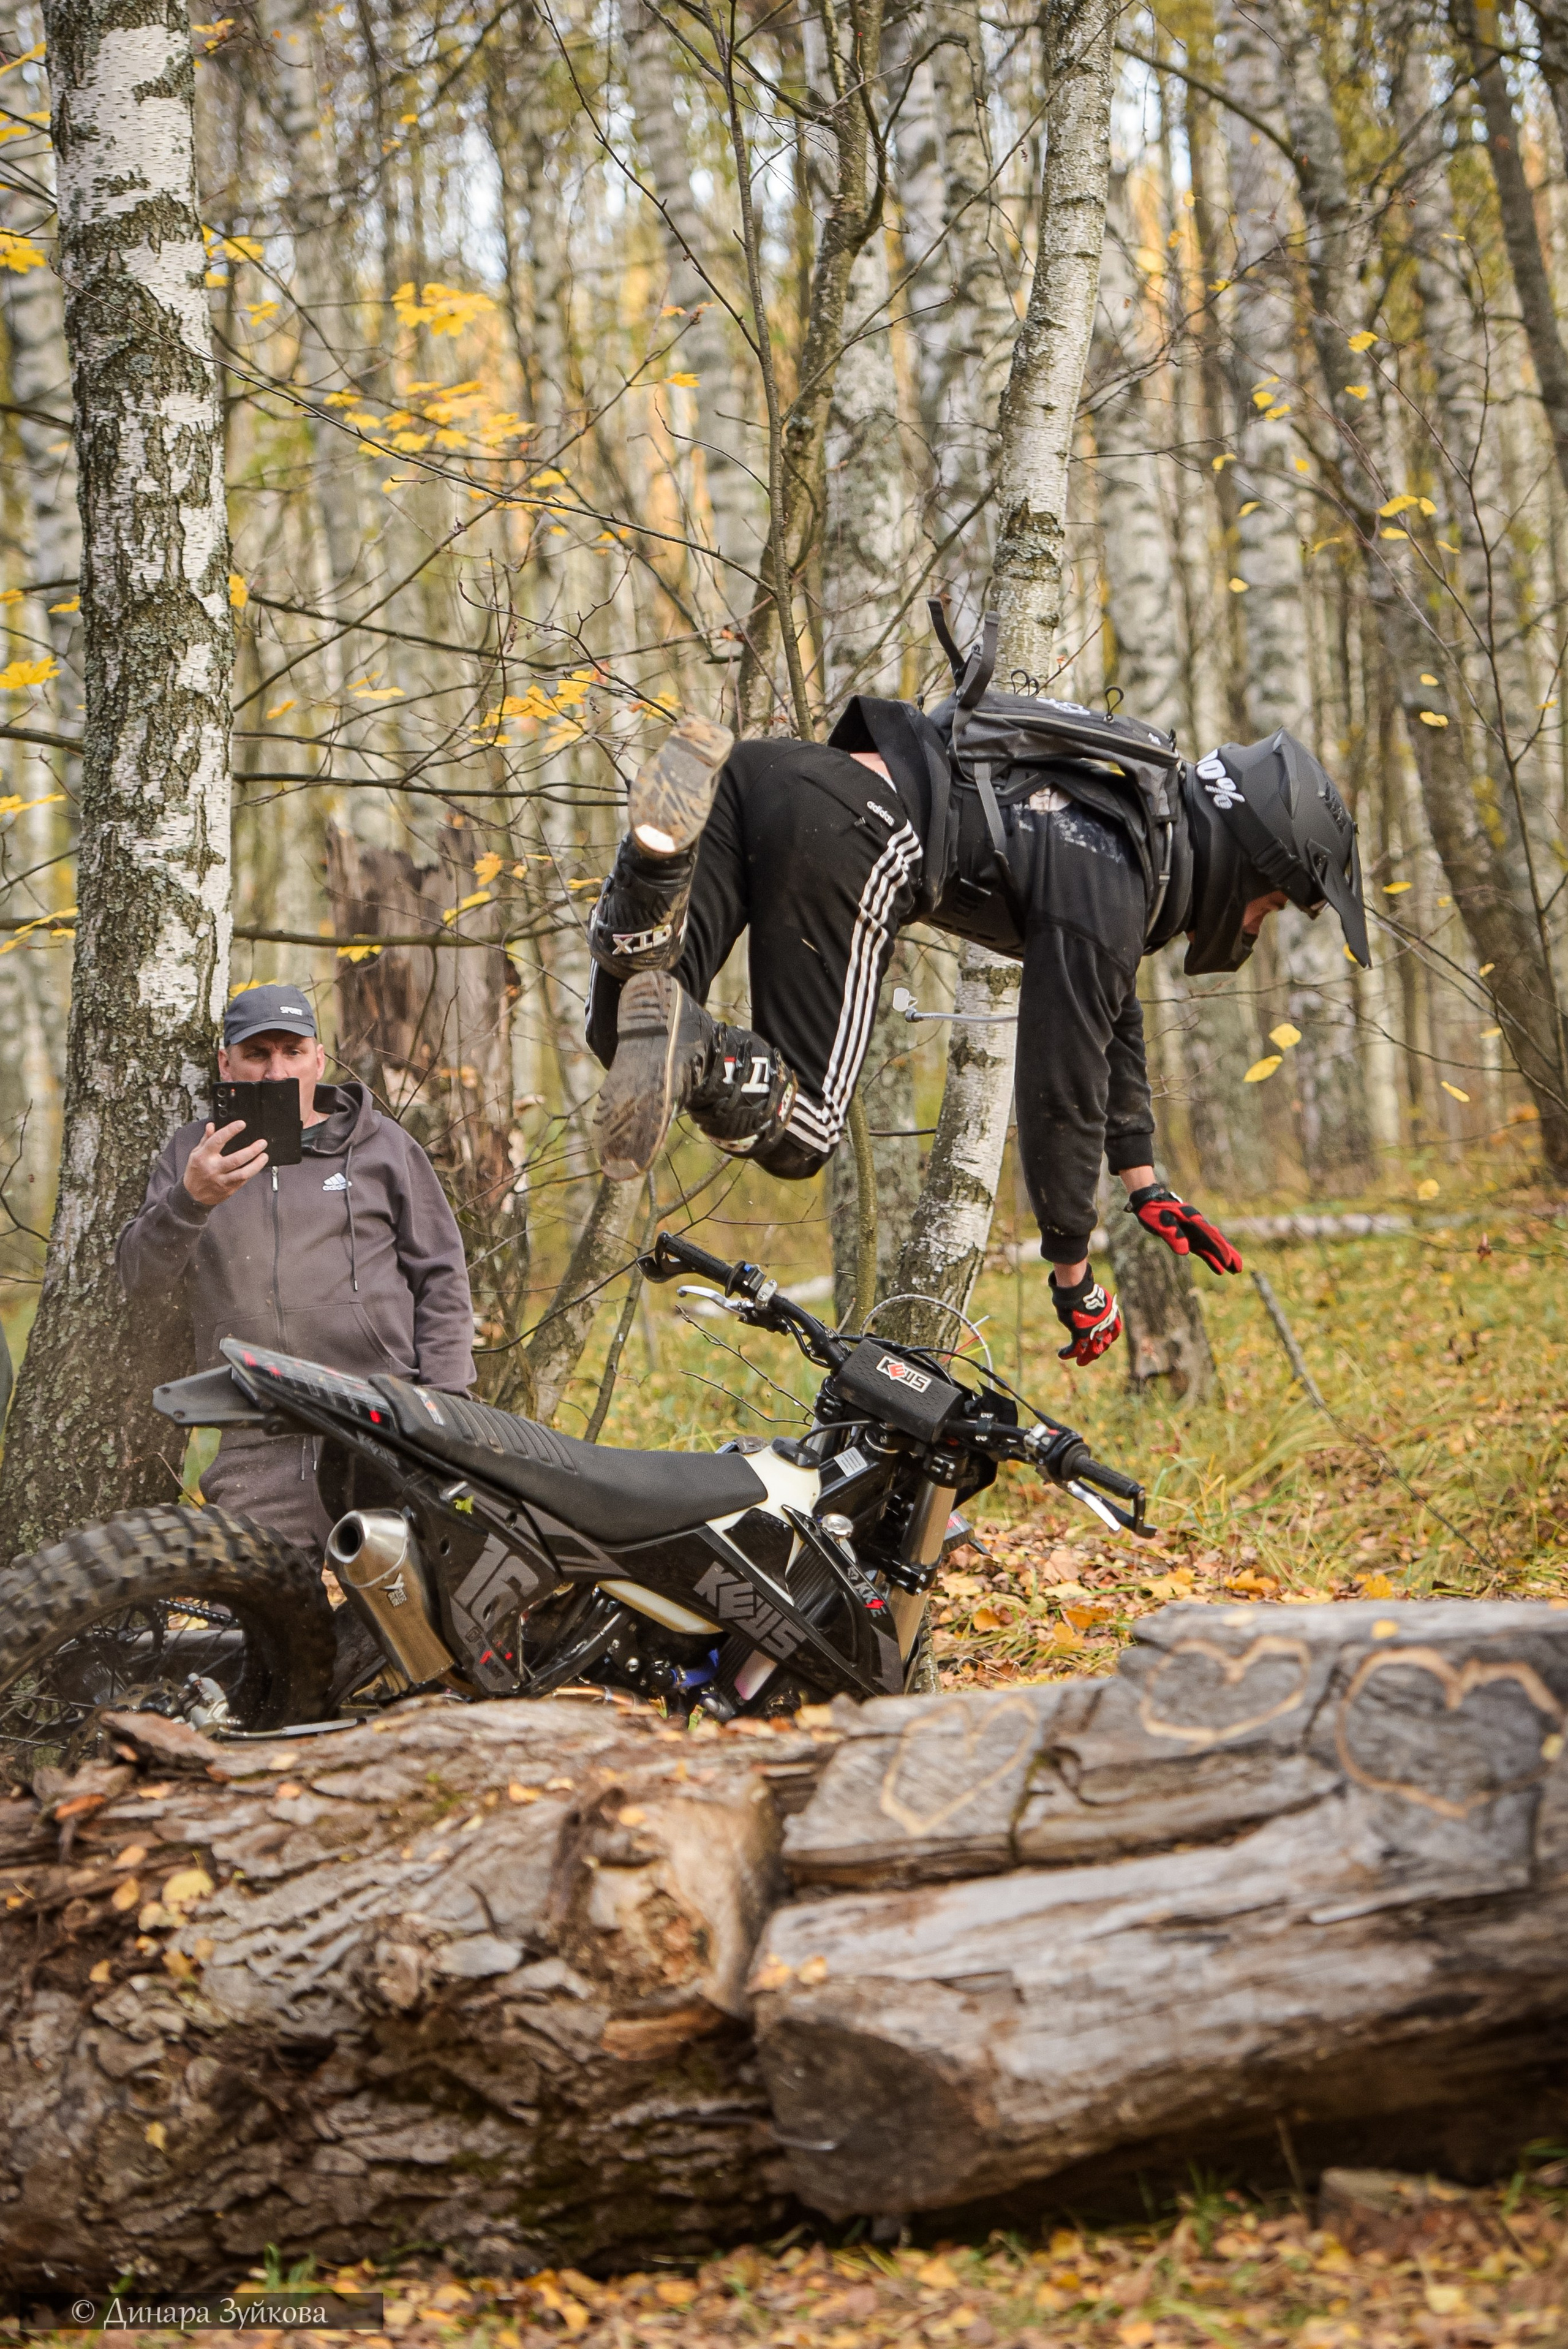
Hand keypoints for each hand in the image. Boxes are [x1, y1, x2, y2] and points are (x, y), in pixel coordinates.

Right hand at [184, 1121, 267, 1207]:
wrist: (194, 1196)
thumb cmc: (195, 1173)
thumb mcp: (196, 1153)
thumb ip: (206, 1139)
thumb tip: (211, 1126)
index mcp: (203, 1156)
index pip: (218, 1140)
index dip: (230, 1131)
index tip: (241, 1124)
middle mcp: (213, 1168)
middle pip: (236, 1159)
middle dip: (251, 1150)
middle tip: (262, 1143)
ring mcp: (222, 1180)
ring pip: (243, 1173)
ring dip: (256, 1164)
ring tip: (264, 1156)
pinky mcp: (229, 1189)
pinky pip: (243, 1180)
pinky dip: (252, 1172)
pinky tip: (257, 1165)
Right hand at [1051, 1270, 1121, 1365]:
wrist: (1078, 1289)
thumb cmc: (1083, 1289)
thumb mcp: (1093, 1297)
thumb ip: (1094, 1307)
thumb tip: (1086, 1307)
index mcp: (1111, 1315)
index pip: (1115, 1332)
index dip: (1110, 1338)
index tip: (1105, 1341)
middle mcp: (1105, 1325)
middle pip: (1104, 1343)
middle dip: (1097, 1351)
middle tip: (1092, 1356)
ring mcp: (1094, 1331)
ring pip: (1091, 1350)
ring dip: (1085, 1358)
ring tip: (1080, 1362)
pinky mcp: (1081, 1334)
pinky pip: (1075, 1347)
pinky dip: (1068, 1352)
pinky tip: (1062, 1354)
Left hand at [1127, 1182, 1242, 1274]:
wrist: (1148, 1202)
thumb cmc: (1153, 1211)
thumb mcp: (1160, 1222)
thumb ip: (1172, 1234)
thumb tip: (1185, 1251)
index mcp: (1192, 1221)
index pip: (1210, 1237)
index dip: (1219, 1249)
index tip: (1227, 1260)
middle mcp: (1197, 1226)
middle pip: (1216, 1241)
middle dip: (1228, 1254)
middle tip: (1239, 1268)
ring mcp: (1194, 1232)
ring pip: (1212, 1247)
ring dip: (1223, 1258)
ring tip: (1235, 1270)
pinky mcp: (1189, 1238)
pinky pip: (1203, 1250)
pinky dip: (1211, 1258)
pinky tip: (1219, 1268)